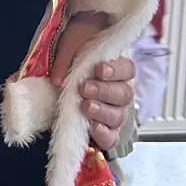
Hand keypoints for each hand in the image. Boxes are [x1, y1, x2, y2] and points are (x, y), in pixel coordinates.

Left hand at [52, 12, 135, 150]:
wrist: (60, 80)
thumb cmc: (71, 58)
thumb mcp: (68, 47)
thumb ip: (66, 57)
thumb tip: (58, 78)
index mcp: (117, 69)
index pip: (127, 70)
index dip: (116, 70)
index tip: (99, 69)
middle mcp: (120, 92)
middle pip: (124, 94)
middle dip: (104, 91)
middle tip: (84, 88)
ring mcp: (114, 112)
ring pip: (118, 116)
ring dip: (102, 111)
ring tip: (85, 106)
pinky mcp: (105, 130)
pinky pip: (111, 138)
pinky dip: (104, 135)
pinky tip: (94, 128)